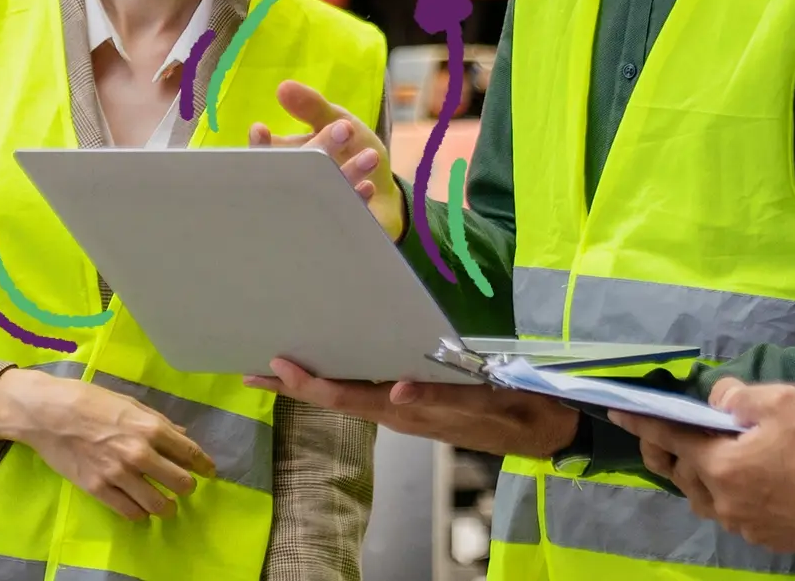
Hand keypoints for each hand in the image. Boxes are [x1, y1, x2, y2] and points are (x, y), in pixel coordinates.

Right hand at [0, 368, 216, 519]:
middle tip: (183, 486)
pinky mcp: (98, 489)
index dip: (204, 465)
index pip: (190, 453)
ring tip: (166, 504)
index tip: (209, 471)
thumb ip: (158, 422)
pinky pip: (131, 512)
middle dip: (187, 487)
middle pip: (180, 483)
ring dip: (167, 506)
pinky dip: (141, 513)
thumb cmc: (87, 400)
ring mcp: (118, 474)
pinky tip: (141, 507)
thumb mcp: (128, 402)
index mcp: (149, 427)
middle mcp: (139, 453)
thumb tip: (182, 437)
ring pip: (158, 504)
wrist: (46, 412)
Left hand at [244, 358, 577, 457]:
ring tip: (275, 368)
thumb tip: (397, 392)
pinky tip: (329, 371)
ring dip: (312, 385)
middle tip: (250, 371)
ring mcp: (406, 412)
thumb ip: (441, 398)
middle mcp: (400, 414)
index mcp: (410, 412)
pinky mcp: (416, 407)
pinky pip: (369, 393)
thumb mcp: (486, 399)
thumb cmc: (517, 408)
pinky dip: (341, 382)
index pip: (350, 398)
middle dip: (294, 387)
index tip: (278, 366)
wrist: (544, 428)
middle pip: (338, 400)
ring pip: (350, 397)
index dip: (312, 384)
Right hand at [247, 81, 403, 242]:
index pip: (263, 156)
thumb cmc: (348, 150)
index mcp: (286, 160)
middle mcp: (292, 190)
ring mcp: (312, 212)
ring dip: (346, 173)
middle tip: (344, 128)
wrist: (384, 194)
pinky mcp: (337, 228)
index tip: (259, 129)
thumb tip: (283, 87)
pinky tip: (368, 186)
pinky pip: (342, 215)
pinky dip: (355, 199)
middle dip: (319, 150)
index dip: (259, 146)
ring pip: (322, 194)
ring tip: (370, 155)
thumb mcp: (333, 120)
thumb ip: (311, 107)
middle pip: (295, 173)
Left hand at [609, 379, 794, 551]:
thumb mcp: (782, 401)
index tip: (617, 411)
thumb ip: (738, 397)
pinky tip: (751, 479)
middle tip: (680, 431)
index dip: (641, 422)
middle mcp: (725, 500)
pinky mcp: (767, 539)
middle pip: (682, 473)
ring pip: (705, 498)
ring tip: (716, 454)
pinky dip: (730, 493)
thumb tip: (717, 403)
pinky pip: (733, 513)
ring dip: (701, 475)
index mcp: (721, 465)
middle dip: (674, 450)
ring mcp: (745, 525)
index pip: (669, 437)